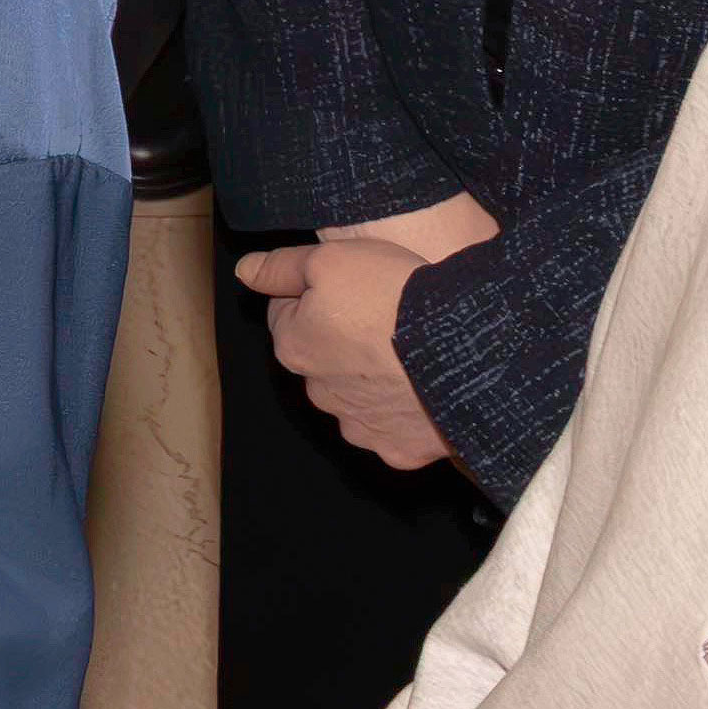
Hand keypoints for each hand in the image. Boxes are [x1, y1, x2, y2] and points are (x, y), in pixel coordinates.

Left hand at [235, 192, 500, 474]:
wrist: (462, 350)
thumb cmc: (393, 297)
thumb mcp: (330, 259)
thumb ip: (280, 267)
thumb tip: (246, 271)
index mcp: (294, 347)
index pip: (288, 314)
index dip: (317, 294)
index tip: (351, 286)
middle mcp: (319, 394)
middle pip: (322, 359)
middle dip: (343, 340)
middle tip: (384, 316)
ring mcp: (359, 428)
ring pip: (357, 397)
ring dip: (373, 379)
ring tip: (410, 351)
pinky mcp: (398, 449)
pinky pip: (396, 428)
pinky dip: (406, 411)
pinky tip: (426, 386)